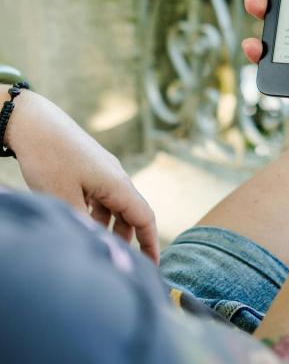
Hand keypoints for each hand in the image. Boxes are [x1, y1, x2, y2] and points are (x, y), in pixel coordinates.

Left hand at [4, 89, 159, 262]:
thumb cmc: (51, 159)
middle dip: (127, 240)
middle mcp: (116, 177)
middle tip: (117, 264)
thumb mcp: (64, 199)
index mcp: (118, 184)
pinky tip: (79, 224)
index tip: (152, 267)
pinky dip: (95, 215)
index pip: (145, 219)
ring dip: (108, 228)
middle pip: (130, 214)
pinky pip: (100, 197)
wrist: (35, 123)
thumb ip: (84, 226)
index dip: (151, 245)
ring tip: (94, 247)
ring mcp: (103, 172)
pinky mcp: (89, 169)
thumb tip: (98, 248)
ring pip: (113, 207)